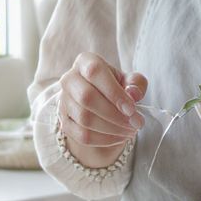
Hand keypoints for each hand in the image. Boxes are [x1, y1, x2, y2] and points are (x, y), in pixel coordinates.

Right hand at [57, 52, 147, 166]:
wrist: (101, 102)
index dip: (114, 92)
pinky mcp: (64, 122)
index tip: (132, 109)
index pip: (95, 72)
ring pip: (84, 119)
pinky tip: (120, 137)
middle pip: (86, 97)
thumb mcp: (130, 80)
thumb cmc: (117, 86)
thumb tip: (133, 94)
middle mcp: (69, 79)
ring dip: (112, 128)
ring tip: (131, 130)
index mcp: (85, 62)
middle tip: (136, 123)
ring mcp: (64, 101)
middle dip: (115, 114)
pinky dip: (105, 139)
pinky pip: (82, 135)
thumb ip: (136, 83)